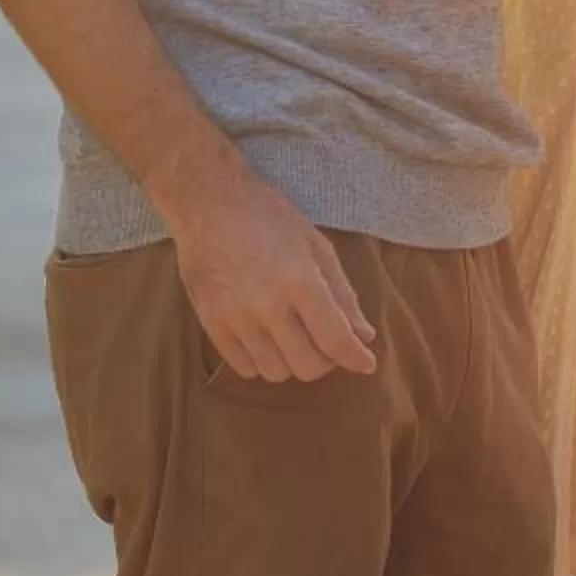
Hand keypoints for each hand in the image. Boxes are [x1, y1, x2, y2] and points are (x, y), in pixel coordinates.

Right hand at [158, 148, 378, 383]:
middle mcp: (268, 304)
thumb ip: (341, 292)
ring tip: (292, 338)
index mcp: (300, 279)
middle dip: (325, 361)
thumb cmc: (268, 217)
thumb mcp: (315, 244)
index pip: (335, 339)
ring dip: (292, 362)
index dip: (356, 358)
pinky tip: (265, 339)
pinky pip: (244, 368)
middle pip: (307, 366)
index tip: (366, 363)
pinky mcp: (210, 323)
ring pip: (275, 372)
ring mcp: (236, 317)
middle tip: (324, 342)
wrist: (208, 202)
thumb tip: (363, 335)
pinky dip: (262, 361)